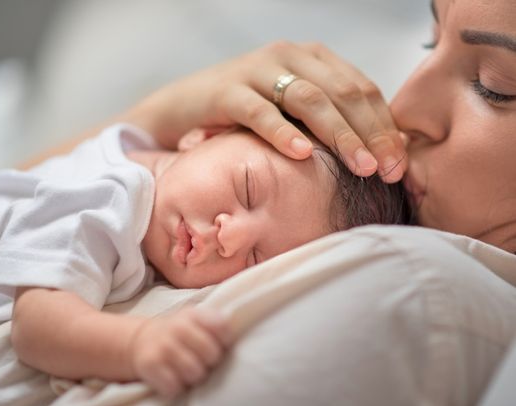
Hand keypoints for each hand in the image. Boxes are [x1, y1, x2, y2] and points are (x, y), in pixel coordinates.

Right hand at [129, 307, 230, 398]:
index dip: (225, 341)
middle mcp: (178, 326)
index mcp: (194, 314)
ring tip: (189, 370)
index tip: (221, 345)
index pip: (222, 327)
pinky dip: (175, 387)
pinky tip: (173, 378)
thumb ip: (216, 324)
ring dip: (194, 377)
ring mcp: (163, 345)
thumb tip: (239, 340)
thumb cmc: (180, 334)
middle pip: (211, 353)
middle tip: (203, 361)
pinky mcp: (150, 364)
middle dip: (210, 362)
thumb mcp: (197, 320)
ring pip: (194, 372)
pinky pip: (174, 386)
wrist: (142, 339)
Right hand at [141, 41, 405, 181]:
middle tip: (388, 169)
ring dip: (339, 134)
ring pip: (309, 99)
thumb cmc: (247, 114)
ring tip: (359, 166)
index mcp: (314, 59)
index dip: (385, 126)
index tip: (399, 164)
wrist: (185, 106)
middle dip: (371, 133)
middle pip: (343, 92)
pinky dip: (282, 132)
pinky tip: (301, 153)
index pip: (362, 89)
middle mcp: (290, 56)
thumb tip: (380, 154)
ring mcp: (258, 70)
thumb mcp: (293, 112)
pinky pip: (260, 111)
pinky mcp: (227, 90)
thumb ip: (330, 121)